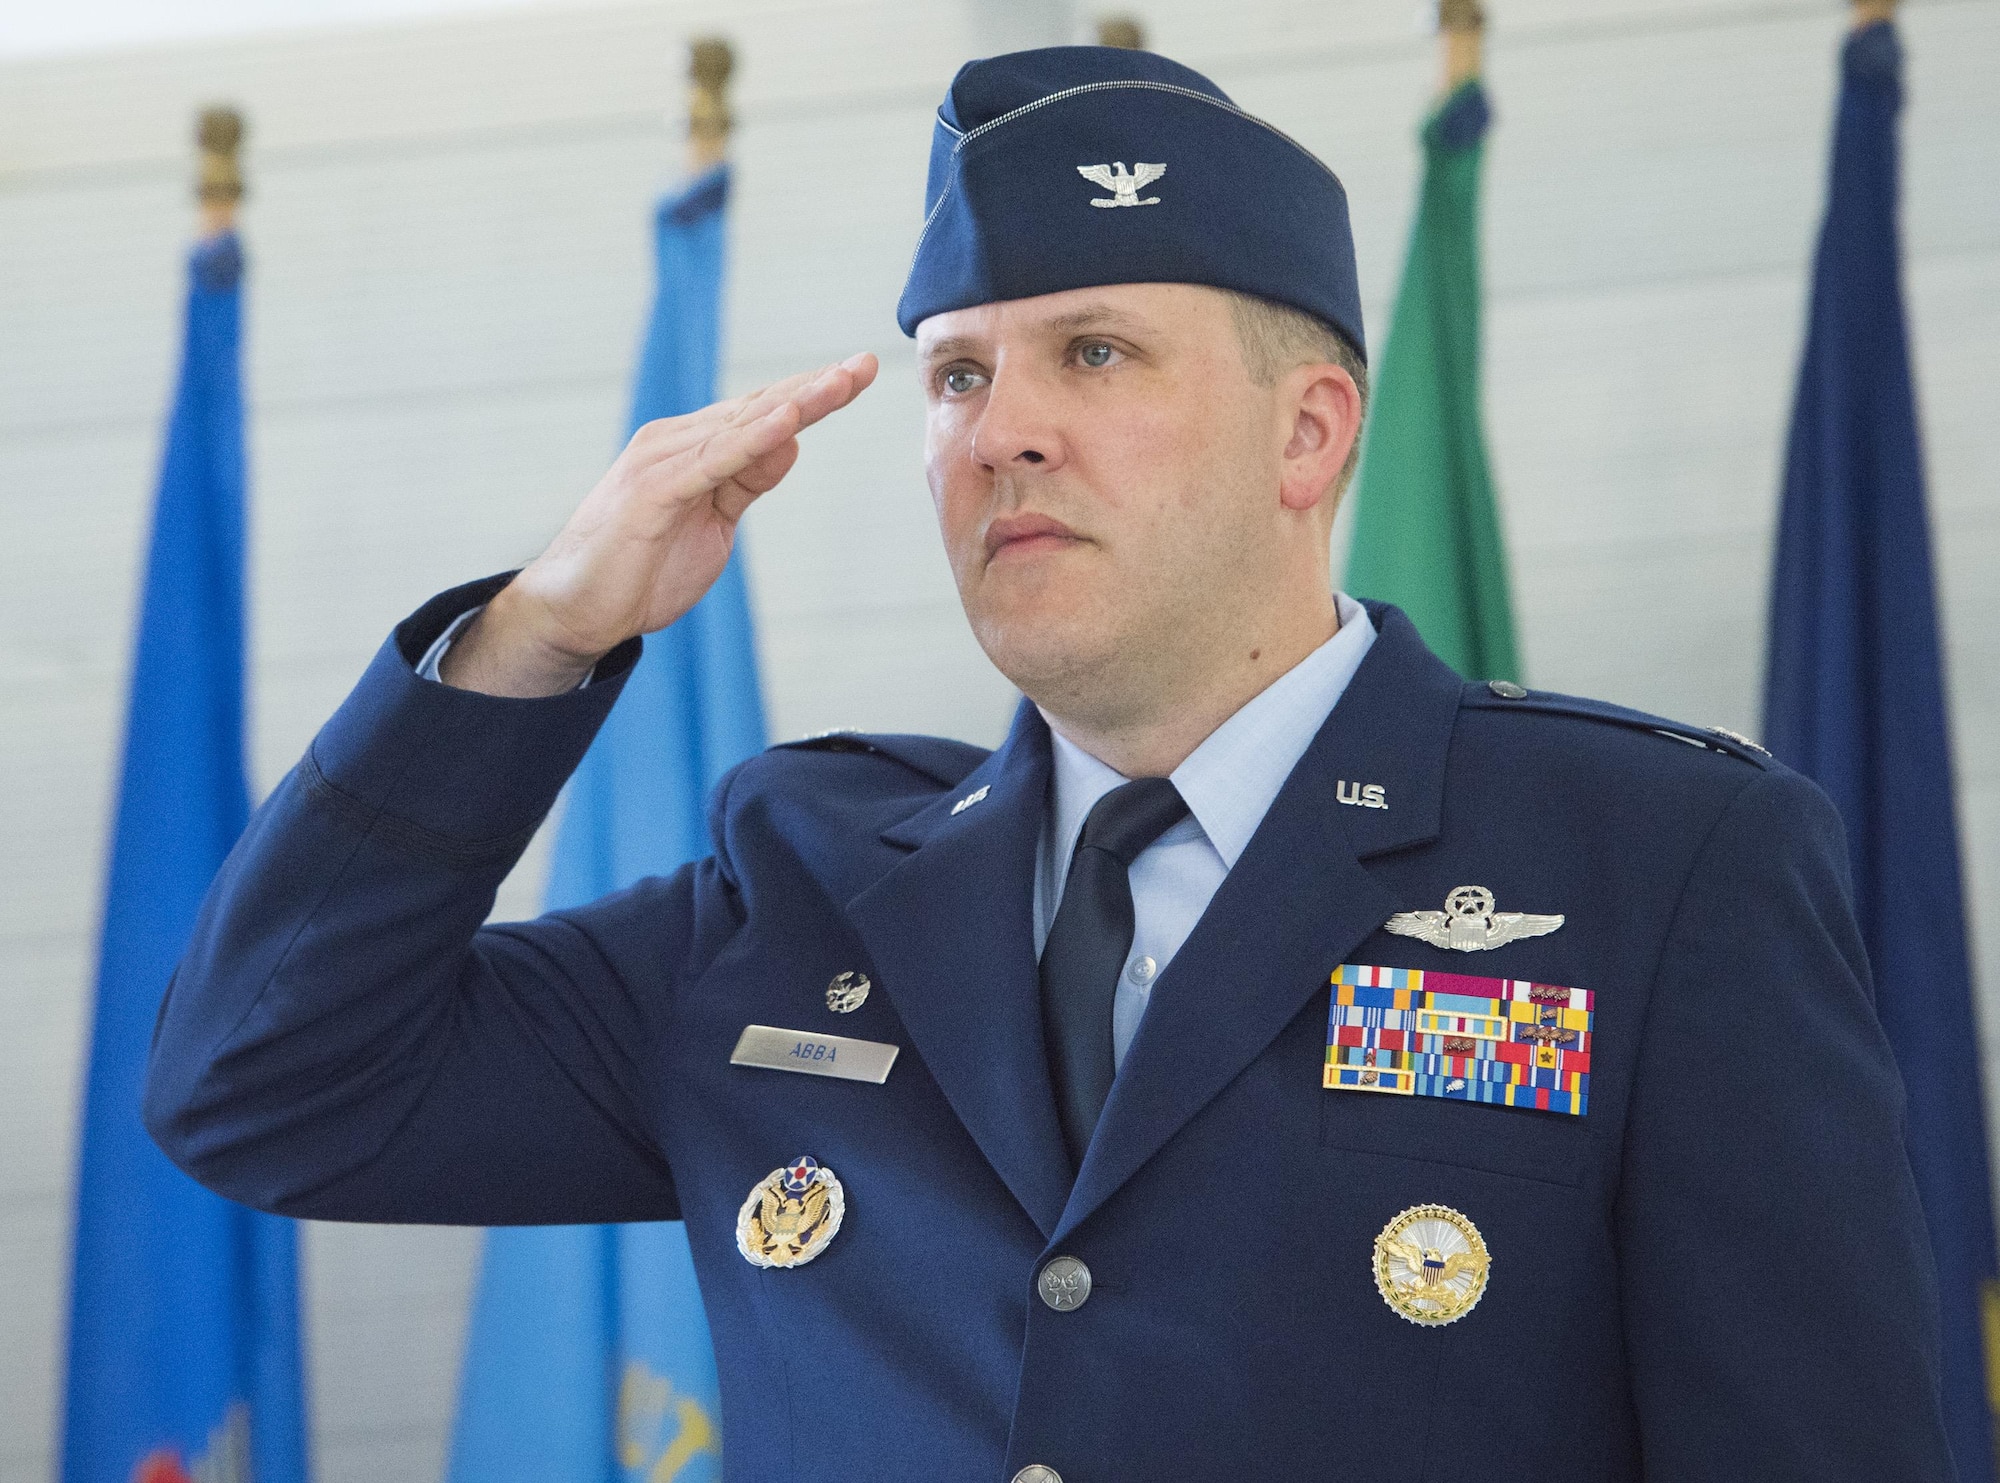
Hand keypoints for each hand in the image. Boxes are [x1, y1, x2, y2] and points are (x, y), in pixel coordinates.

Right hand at [441, 353, 878, 695]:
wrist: (576, 609)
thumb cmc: (642, 568)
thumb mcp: (715, 523)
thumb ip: (747, 482)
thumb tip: (791, 444)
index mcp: (694, 448)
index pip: (762, 412)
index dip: (812, 394)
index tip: (860, 372)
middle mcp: (677, 442)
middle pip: (758, 407)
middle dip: (815, 387)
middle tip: (866, 363)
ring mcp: (662, 463)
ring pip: (741, 426)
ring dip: (794, 403)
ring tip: (840, 382)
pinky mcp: (652, 492)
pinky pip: (712, 463)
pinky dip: (750, 441)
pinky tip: (786, 424)